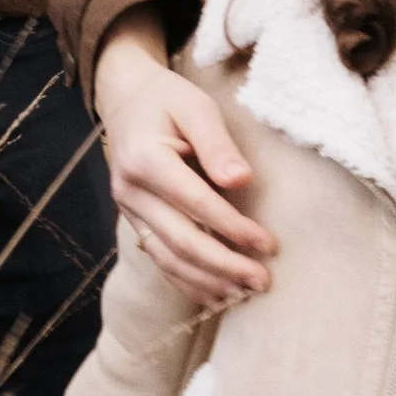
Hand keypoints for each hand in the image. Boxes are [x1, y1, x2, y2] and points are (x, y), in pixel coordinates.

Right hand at [93, 14, 277, 305]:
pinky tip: (214, 296)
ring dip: (207, 281)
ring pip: (167, 258)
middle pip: (180, 240)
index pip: (196, 203)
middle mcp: (130, 190)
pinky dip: (187, 281)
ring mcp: (129, 210)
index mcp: (145, 159)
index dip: (234, 228)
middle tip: (262, 281)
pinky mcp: (134, 221)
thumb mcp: (196, 107)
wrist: (127, 99)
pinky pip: (160, 259)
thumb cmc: (168, 100)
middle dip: (224, 265)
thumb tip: (241, 181)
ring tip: (243, 294)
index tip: (268, 244)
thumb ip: (217, 144)